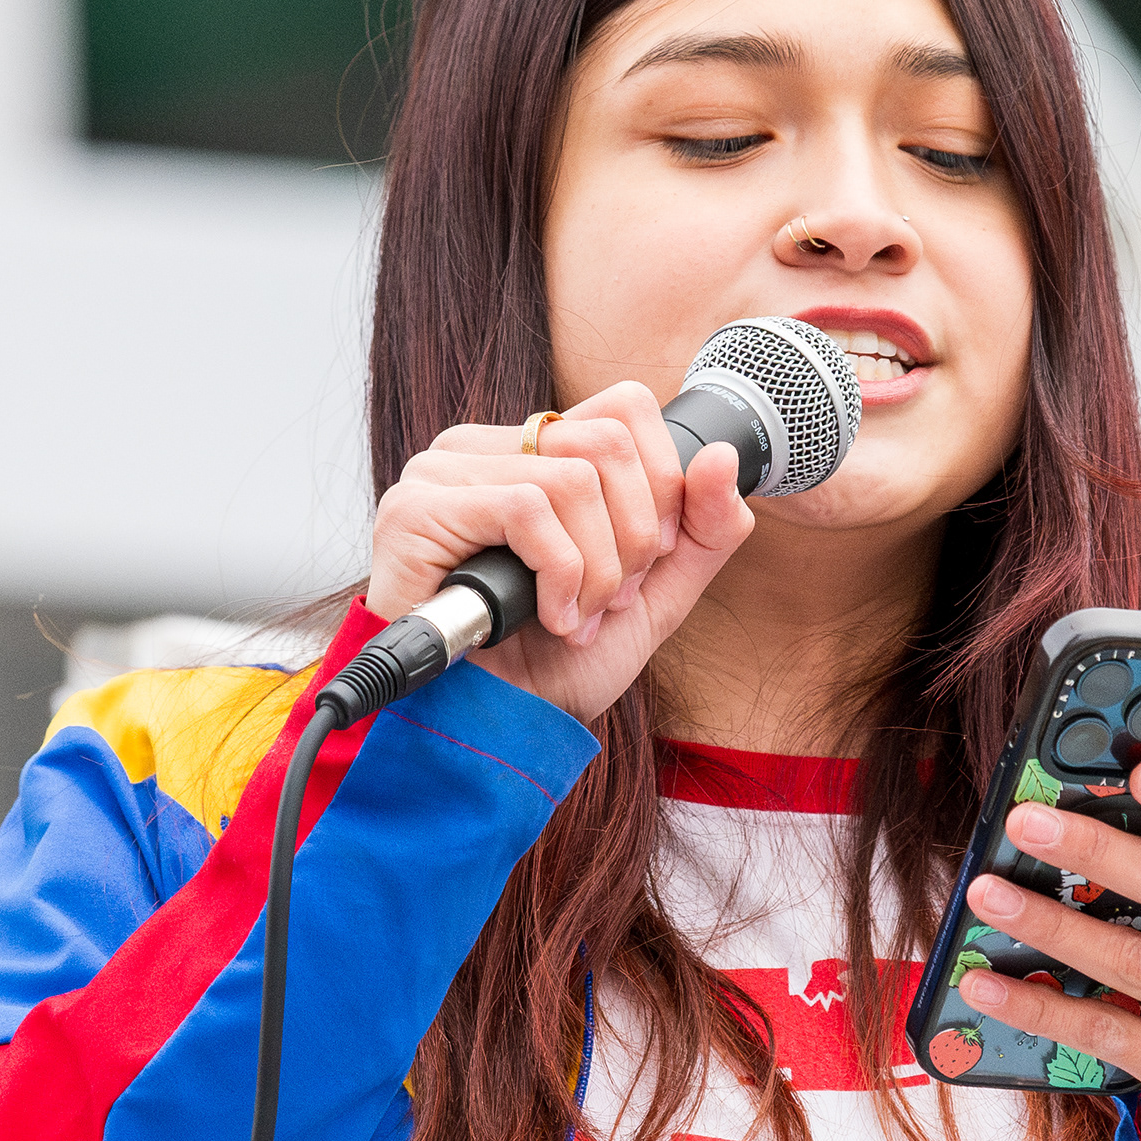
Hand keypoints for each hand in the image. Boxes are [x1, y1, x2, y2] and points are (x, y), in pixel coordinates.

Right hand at [364, 379, 756, 724]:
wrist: (494, 732)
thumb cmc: (555, 667)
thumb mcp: (653, 595)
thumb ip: (702, 531)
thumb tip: (725, 457)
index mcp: (532, 452)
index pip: (624, 407)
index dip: (660, 485)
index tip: (647, 561)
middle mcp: (483, 448)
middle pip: (607, 442)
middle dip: (634, 538)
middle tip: (609, 602)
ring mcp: (441, 473)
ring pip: (572, 477)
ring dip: (597, 569)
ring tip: (575, 620)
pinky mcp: (415, 510)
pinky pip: (525, 507)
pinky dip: (559, 574)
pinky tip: (548, 619)